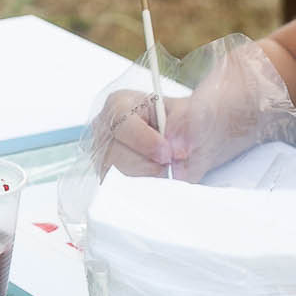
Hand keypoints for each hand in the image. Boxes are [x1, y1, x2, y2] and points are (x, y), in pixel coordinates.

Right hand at [87, 38, 295, 180]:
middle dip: (149, 163)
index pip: (122, 125)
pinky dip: (143, 187)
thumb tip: (177, 150)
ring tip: (164, 166)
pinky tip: (156, 176)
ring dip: (147, 176)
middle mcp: (104, 129)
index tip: (168, 154)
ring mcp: (102, 155)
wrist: (190, 138)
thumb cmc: (188, 123)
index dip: (145, 142)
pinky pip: (121, 190)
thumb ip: (186, 126)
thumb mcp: (193, 115)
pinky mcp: (108, 177)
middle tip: (171, 162)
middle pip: (117, 155)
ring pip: (119, 176)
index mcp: (119, 105)